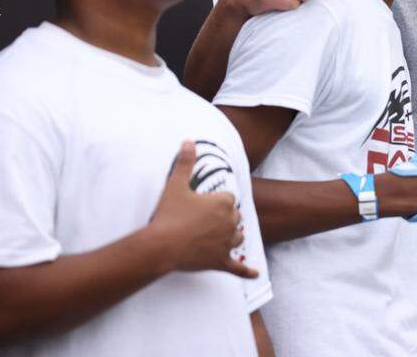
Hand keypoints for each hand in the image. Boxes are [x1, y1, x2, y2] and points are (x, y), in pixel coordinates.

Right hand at [149, 141, 258, 278]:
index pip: (229, 198)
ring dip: (232, 237)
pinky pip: (238, 268)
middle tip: (204, 221)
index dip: (216, 201)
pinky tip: (256, 275)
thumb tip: (188, 140)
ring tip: (220, 237)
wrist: (160, 246)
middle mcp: (230, 222)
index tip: (202, 205)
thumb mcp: (176, 184)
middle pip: (235, 217)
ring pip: (238, 238)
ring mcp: (226, 244)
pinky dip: (247, 272)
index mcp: (223, 203)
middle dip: (224, 218)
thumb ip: (185, 162)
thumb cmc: (168, 214)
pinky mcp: (220, 262)